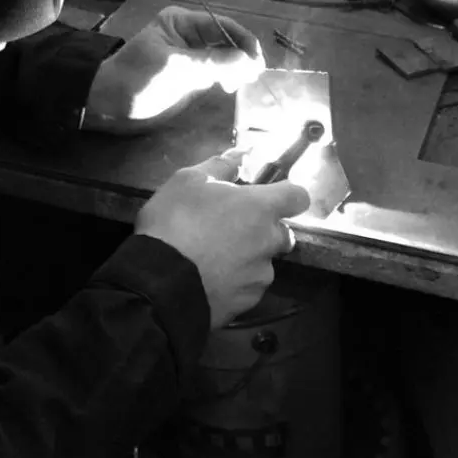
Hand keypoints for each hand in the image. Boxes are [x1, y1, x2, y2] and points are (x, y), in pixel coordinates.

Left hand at [83, 6, 264, 134]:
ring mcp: (191, 58)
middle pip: (227, 40)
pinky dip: (228, 79)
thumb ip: (213, 63)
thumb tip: (248, 61)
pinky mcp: (191, 78)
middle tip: (254, 76)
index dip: (243, 41)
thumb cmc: (136, 80)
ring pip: (225, 58)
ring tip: (244, 83)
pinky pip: (216, 74)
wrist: (107, 105)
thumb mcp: (176, 69)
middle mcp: (190, 36)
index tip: (257, 62)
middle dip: (242, 55)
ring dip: (238, 68)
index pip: (222, 25)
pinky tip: (233, 88)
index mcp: (182, 23)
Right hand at [136, 148, 308, 328]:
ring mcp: (260, 276)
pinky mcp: (247, 303)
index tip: (268, 195)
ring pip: (264, 263)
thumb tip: (242, 154)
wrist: (159, 283)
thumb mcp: (188, 181)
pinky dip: (235, 283)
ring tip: (213, 259)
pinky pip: (247, 288)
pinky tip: (209, 279)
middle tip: (231, 228)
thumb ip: (221, 165)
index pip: (299, 196)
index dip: (287, 194)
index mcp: (260, 208)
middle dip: (264, 229)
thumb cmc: (175, 222)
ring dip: (248, 258)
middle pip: (283, 233)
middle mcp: (269, 242)